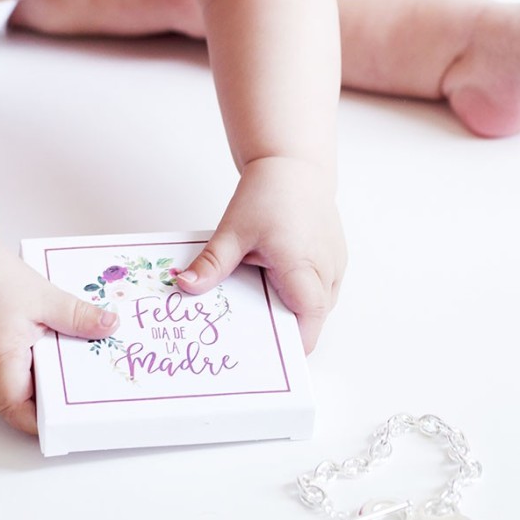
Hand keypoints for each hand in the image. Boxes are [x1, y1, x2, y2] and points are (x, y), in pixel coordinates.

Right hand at [0, 242, 118, 434]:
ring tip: (70, 357)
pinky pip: (6, 364)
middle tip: (85, 382)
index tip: (69, 419)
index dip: (41, 422)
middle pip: (20, 396)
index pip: (17, 410)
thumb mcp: (44, 297)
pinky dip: (27, 358)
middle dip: (51, 393)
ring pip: (14, 379)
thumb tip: (110, 327)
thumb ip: (78, 317)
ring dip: (40, 372)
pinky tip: (46, 341)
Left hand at [176, 157, 345, 351]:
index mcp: (303, 265)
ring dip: (293, 312)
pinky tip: (273, 288)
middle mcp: (326, 270)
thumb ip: (212, 262)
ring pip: (317, 308)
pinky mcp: (334, 261)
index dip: (293, 344)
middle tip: (250, 336)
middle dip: (284, 331)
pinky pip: (321, 292)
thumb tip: (185, 286)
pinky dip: (300, 296)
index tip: (267, 354)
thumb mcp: (234, 229)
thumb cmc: (270, 193)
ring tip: (259, 309)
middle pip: (311, 320)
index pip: (308, 320)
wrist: (295, 165)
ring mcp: (335, 267)